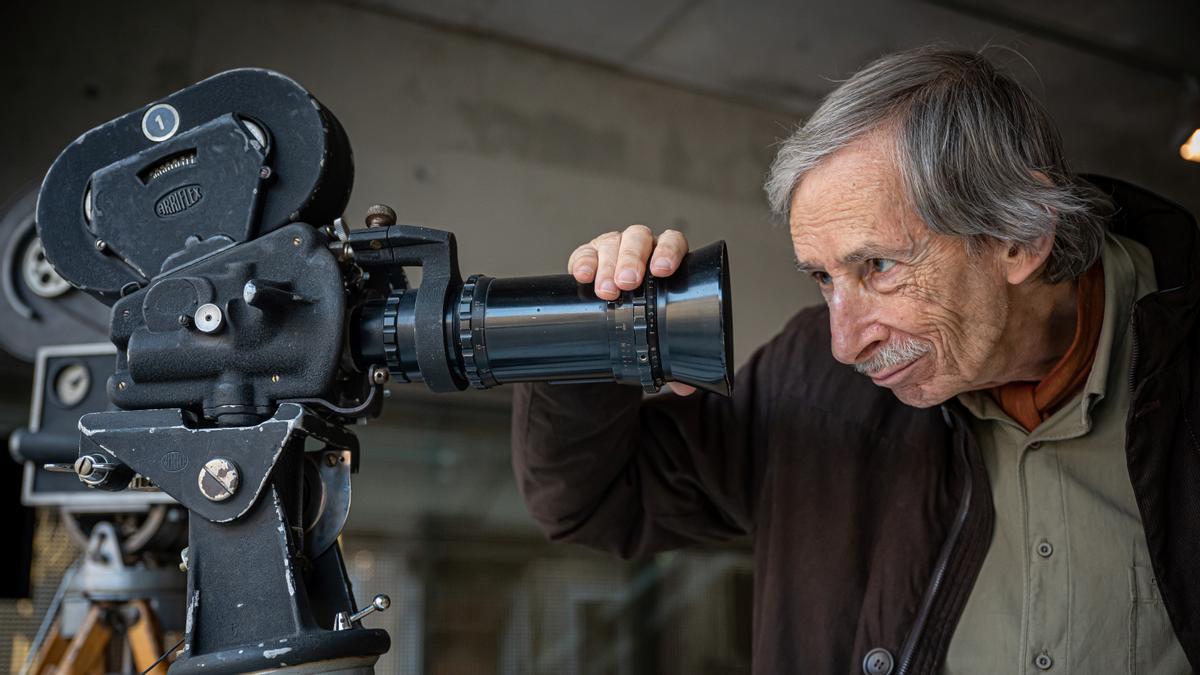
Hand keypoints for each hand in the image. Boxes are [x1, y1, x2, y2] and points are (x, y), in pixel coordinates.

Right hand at [567, 225, 695, 395]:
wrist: (614, 322)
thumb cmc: (644, 320)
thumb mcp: (660, 336)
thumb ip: (676, 359)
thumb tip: (686, 386)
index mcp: (665, 260)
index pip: (672, 242)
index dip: (669, 251)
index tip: (663, 270)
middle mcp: (640, 250)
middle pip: (638, 239)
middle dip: (632, 259)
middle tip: (627, 283)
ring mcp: (613, 250)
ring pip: (611, 244)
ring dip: (607, 265)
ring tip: (605, 290)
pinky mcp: (588, 258)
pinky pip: (584, 253)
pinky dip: (583, 262)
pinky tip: (583, 276)